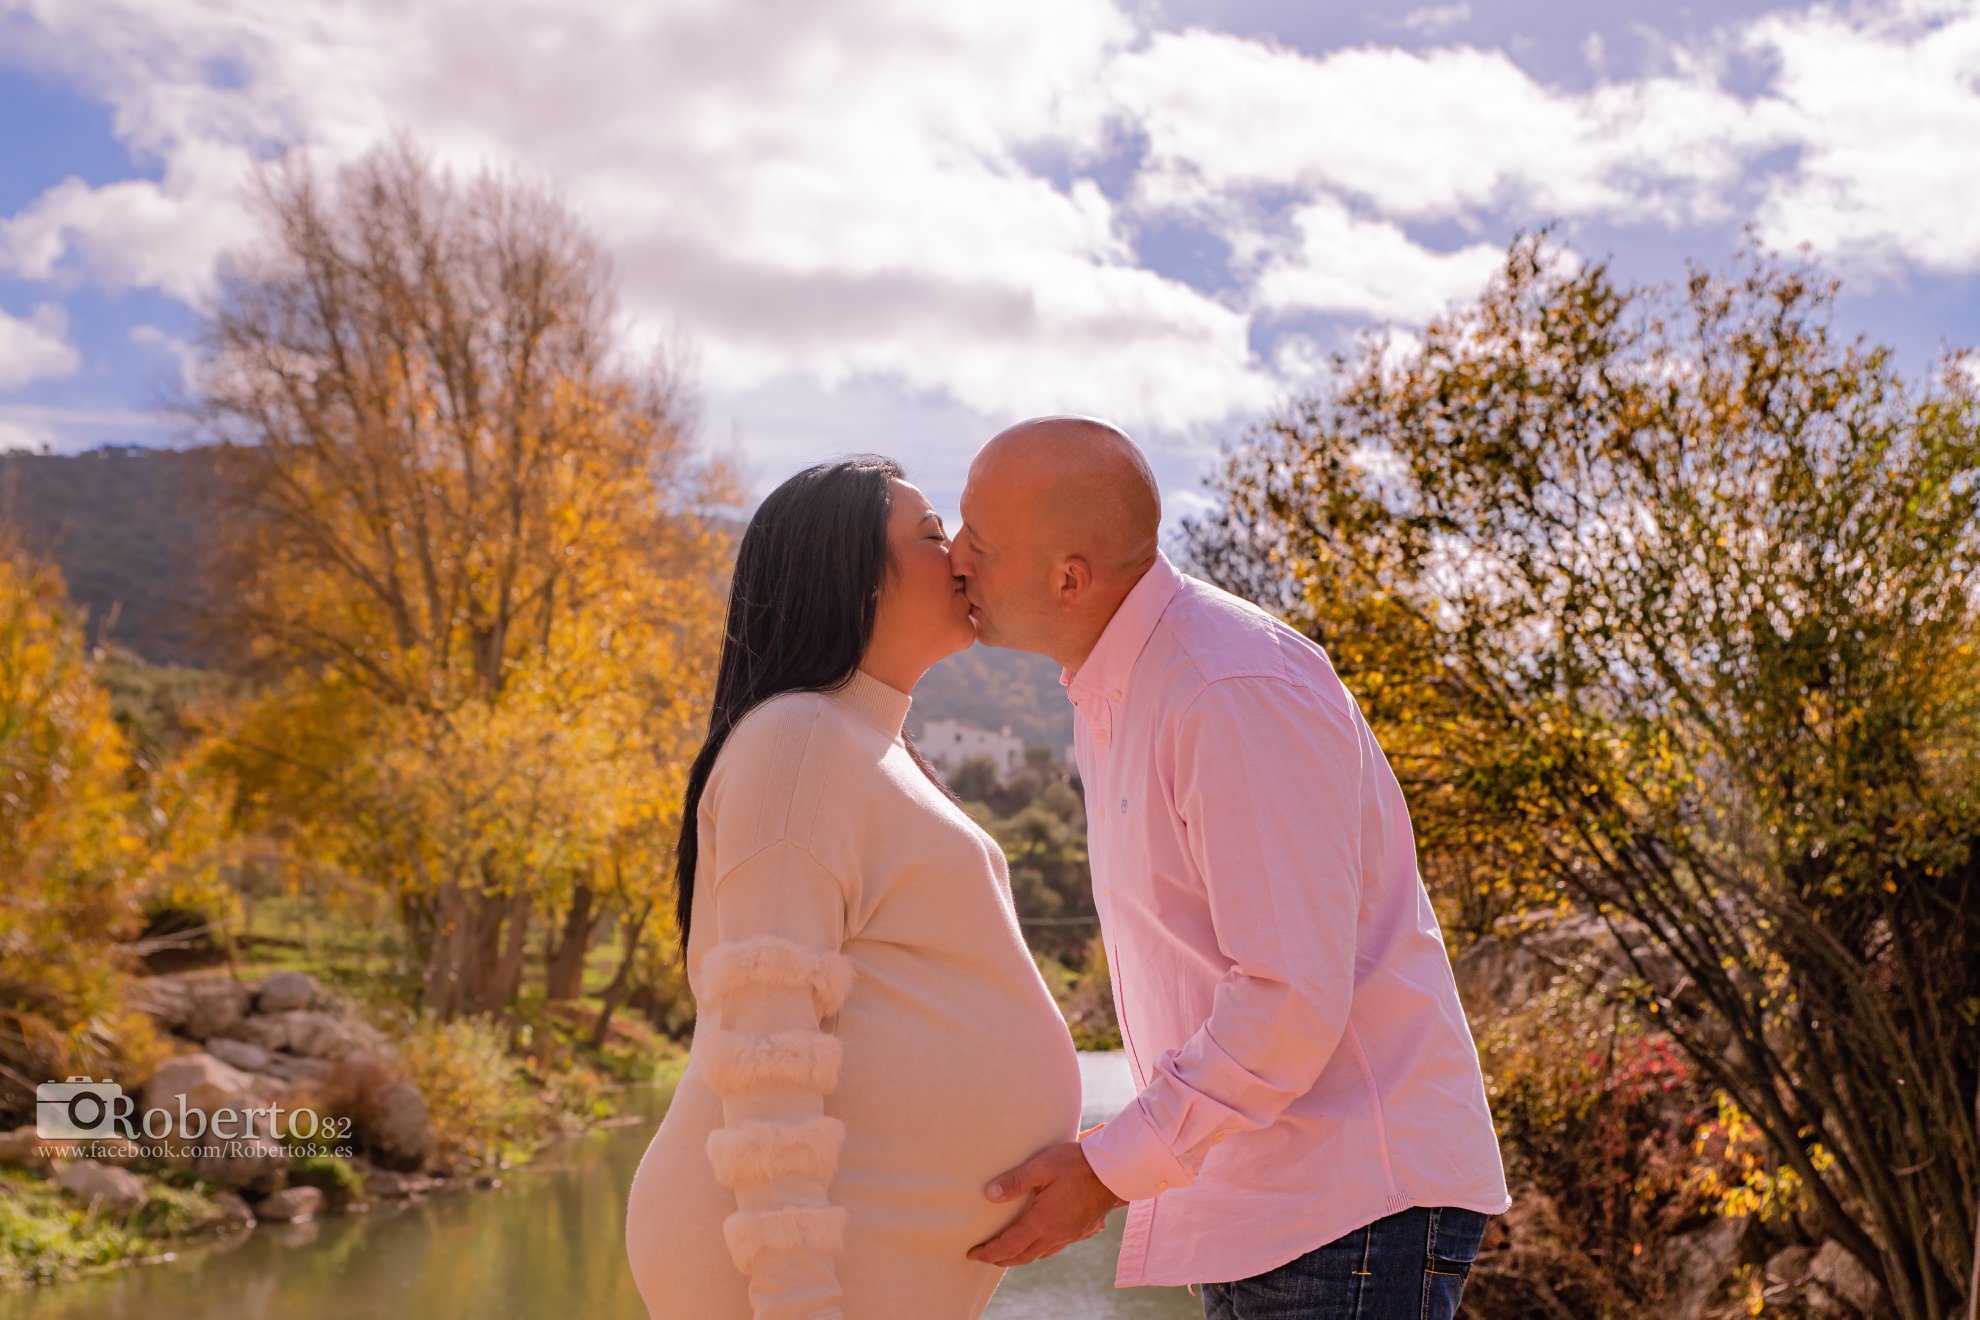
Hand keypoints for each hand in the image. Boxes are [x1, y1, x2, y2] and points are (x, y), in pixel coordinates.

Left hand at [966, 1140, 1127, 1266]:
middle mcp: (1055, 1235)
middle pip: (1022, 1256)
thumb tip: (988, 1194)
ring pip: (1038, 1254)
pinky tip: (1036, 1243)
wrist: (1113, 1171)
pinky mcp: (1080, 1231)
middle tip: (983, 1256)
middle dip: (1000, 1259)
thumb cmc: (1076, 1164)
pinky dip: (1037, 1250)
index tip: (972, 1254)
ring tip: (1005, 1252)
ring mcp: (1069, 1235)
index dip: (988, 1252)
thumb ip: (1015, 1180)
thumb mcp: (1042, 1166)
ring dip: (1018, 1256)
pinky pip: (1053, 1248)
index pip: (1009, 1245)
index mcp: (1042, 1222)